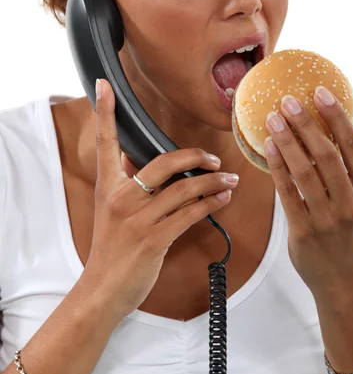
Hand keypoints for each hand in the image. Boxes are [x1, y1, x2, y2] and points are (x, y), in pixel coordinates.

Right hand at [82, 78, 238, 323]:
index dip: (104, 112)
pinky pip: (190, 214)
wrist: (102, 289)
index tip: (104, 85)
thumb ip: (123, 181)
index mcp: (108, 186)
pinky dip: (211, 204)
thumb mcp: (110, 210)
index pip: (106, 142)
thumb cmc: (110, 248)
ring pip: (185, 189)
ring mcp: (137, 218)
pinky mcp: (154, 239)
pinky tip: (222, 199)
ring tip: (229, 180)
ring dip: (213, 182)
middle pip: (164, 162)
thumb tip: (130, 156)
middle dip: (196, 156)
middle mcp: (121, 197)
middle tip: (215, 158)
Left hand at [263, 86, 352, 298]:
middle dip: (306, 123)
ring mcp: (326, 217)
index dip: (337, 116)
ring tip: (273, 119)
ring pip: (304, 170)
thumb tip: (323, 128)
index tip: (320, 93)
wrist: (341, 278)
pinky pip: (286, 191)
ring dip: (287, 140)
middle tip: (287, 101)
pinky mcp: (303, 229)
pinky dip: (277, 165)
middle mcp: (350, 203)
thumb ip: (345, 171)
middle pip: (327, 154)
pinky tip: (268, 147)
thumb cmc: (346, 232)